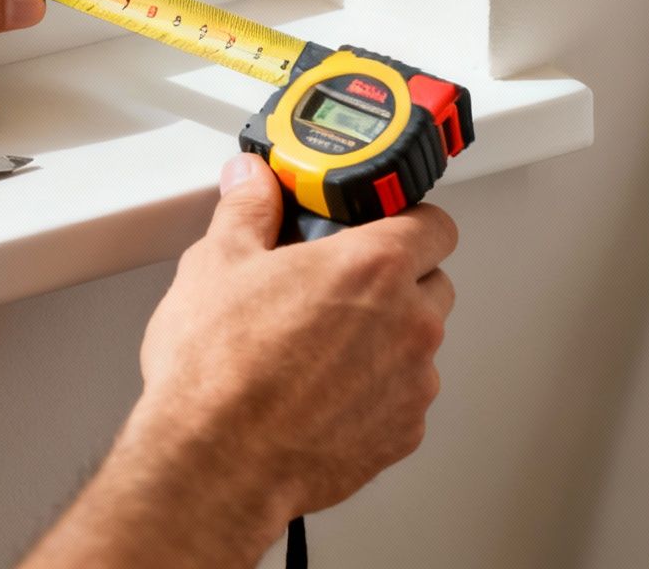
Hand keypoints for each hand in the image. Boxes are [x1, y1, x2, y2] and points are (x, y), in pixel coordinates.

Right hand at [125, 156, 456, 552]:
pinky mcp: (401, 434)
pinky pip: (404, 398)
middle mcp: (409, 323)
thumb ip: (247, 209)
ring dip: (387, 339)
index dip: (407, 220)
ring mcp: (411, 383)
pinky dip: (376, 392)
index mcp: (375, 266)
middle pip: (433, 283)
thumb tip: (252, 182)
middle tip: (340, 287)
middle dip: (396, 280)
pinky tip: (324, 393)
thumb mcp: (217, 264)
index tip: (378, 227)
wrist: (213, 465)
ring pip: (419, 345)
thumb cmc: (217, 373)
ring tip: (322, 347)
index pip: (435, 223)